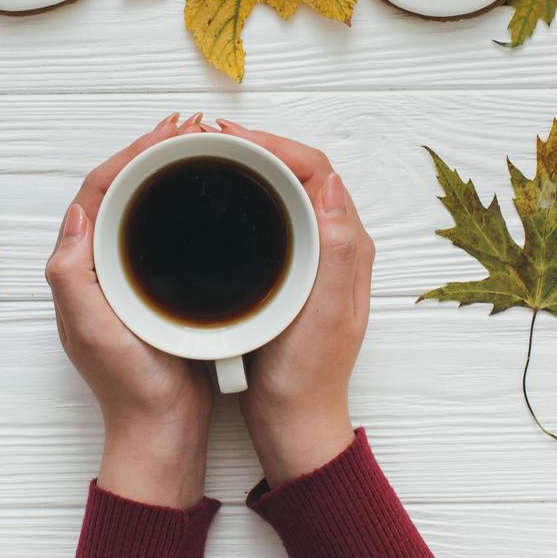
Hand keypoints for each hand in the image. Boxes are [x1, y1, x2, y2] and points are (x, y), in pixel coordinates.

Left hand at [47, 113, 213, 508]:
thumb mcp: (91, 328)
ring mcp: (128, 275)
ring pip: (142, 207)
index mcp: (79, 268)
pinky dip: (181, 204)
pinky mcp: (156, 287)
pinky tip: (207, 197)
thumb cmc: (128, 387)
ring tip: (197, 147)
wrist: (162, 431)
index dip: (129, 155)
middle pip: (120, 190)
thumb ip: (71, 275)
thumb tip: (78, 216)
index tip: (164, 133)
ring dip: (165, 172)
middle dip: (150, 153)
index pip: (98, 192)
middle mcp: (99, 266)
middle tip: (186, 127)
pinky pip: (162, 231)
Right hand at [216, 121, 374, 486]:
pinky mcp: (287, 270)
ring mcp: (310, 256)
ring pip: (282, 189)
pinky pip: (269, 214)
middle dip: (257, 144)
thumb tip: (332, 185)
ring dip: (248, 164)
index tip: (232, 137)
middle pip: (298, 171)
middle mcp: (334, 243)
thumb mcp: (324, 314)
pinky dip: (242, 194)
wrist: (294, 421)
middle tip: (210, 136)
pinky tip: (214, 197)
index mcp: (349, 246)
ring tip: (207, 153)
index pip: (316, 170)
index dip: (275, 144)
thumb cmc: (308, 376)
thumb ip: (337, 251)